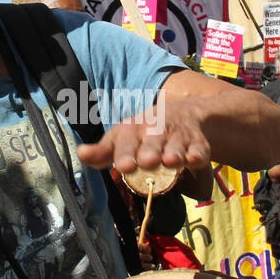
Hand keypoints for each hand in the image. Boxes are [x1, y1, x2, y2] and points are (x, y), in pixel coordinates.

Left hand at [77, 97, 212, 194]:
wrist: (183, 113)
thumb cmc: (144, 134)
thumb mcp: (121, 139)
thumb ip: (102, 152)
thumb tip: (80, 153)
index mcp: (133, 131)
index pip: (127, 143)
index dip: (125, 154)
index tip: (124, 165)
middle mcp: (155, 131)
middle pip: (152, 144)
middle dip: (150, 153)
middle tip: (148, 161)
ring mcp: (177, 137)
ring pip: (175, 147)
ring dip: (173, 154)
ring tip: (171, 161)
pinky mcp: (197, 143)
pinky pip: (199, 149)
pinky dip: (198, 155)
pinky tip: (195, 160)